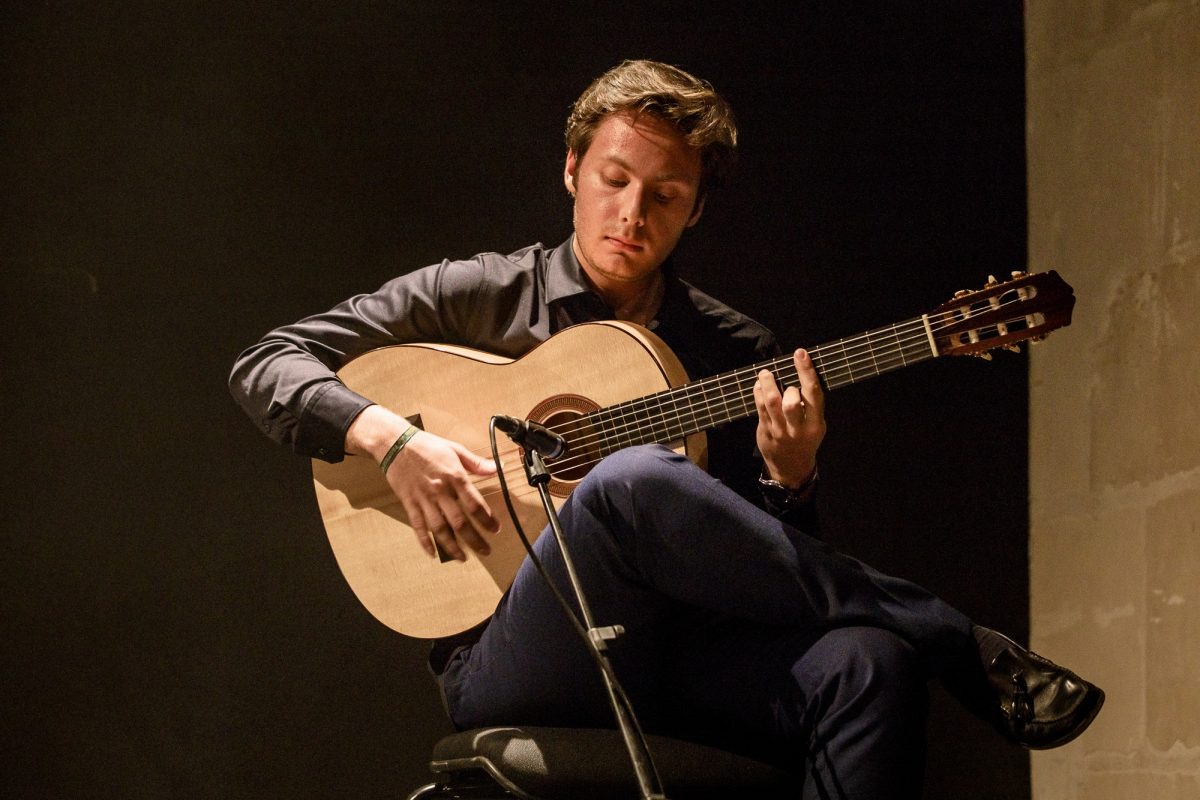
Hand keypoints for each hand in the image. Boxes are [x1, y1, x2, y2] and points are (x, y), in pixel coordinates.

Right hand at [386, 431, 499, 561]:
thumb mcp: (455, 449)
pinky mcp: (409, 503)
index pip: (474, 504)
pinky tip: (433, 554)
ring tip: (463, 558)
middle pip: (459, 522)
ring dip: (452, 546)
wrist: (395, 443)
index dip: (486, 519)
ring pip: (439, 529)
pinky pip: (418, 527)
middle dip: (474, 540)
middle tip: (485, 551)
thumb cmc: (427, 445)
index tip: (496, 529)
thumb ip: (476, 463)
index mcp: (454, 477)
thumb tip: (498, 467)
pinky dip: (425, 542)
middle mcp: (440, 491)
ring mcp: (423, 499)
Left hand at [754, 348, 825, 487]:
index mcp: (815, 423)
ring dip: (767, 384)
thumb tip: (799, 374)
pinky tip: (759, 385)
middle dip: (788, 387)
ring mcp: (780, 431)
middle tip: (785, 382)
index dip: (806, 371)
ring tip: (765, 373)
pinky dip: (758, 393)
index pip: (813, 394)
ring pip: (771, 404)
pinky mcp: (765, 432)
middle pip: (791, 402)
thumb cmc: (805, 439)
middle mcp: (798, 428)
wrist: (791, 467)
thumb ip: (810, 405)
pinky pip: (760, 409)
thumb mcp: (815, 425)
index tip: (800, 353)